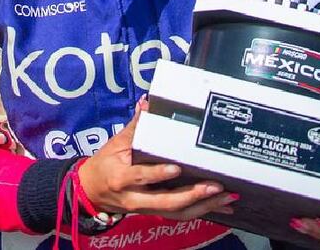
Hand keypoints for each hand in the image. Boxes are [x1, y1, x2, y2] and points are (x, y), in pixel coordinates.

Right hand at [77, 98, 237, 220]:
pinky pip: (181, 215)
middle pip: (166, 202)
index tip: (176, 168)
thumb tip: (148, 104)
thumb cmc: (105, 165)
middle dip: (193, 195)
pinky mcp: (155, 212)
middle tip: (216, 186)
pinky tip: (222, 208)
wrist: (91, 191)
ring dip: (205, 206)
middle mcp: (135, 198)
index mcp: (122, 178)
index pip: (141, 176)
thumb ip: (135, 127)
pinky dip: (203, 211)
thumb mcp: (115, 144)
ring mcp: (146, 208)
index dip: (158, 174)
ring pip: (177, 212)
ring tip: (228, 197)